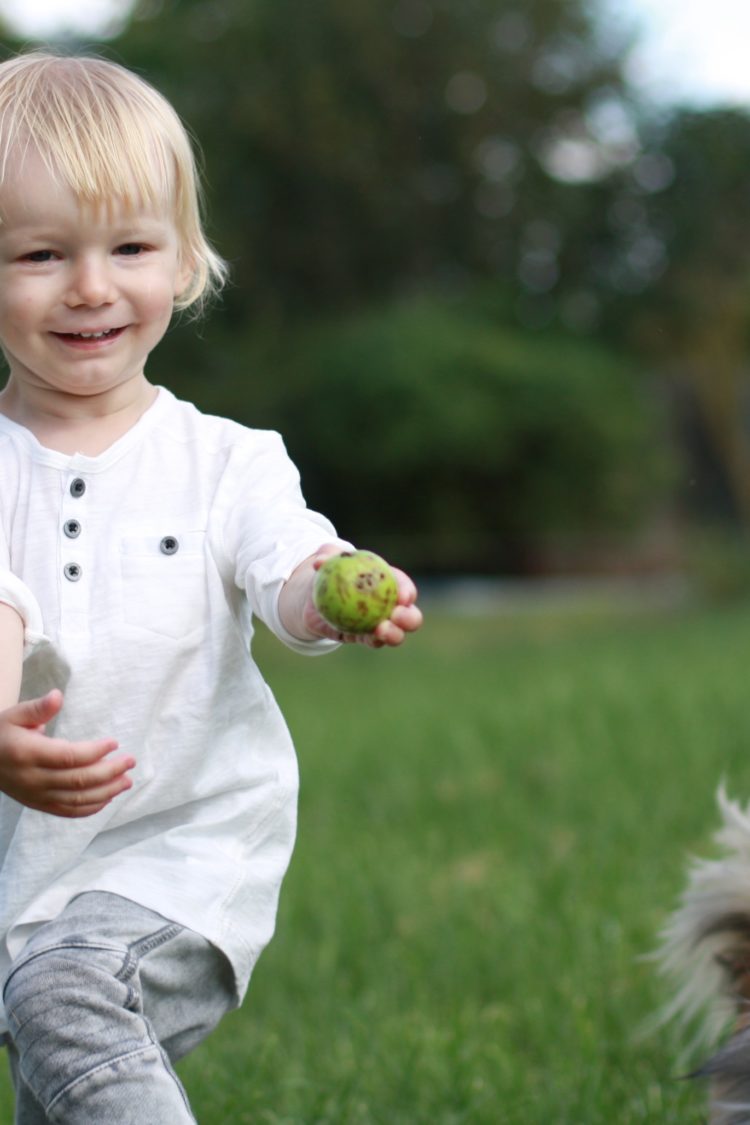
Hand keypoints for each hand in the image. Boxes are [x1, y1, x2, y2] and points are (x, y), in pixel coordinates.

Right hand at [0, 690, 134, 817]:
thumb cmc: (1, 734)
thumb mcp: (14, 715)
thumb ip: (38, 708)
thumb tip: (58, 696)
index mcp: (27, 753)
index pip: (68, 757)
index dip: (94, 752)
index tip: (114, 743)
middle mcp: (33, 779)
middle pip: (78, 780)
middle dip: (109, 772)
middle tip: (130, 761)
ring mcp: (36, 796)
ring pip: (77, 800)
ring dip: (106, 792)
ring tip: (127, 781)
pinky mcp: (39, 805)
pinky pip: (68, 811)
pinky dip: (90, 808)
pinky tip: (108, 798)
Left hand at [306, 546, 423, 648]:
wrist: (314, 597)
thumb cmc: (328, 571)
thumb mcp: (327, 558)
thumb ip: (326, 554)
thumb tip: (319, 562)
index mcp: (388, 581)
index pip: (403, 586)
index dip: (407, 591)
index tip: (402, 597)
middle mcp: (390, 605)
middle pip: (410, 614)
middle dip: (410, 617)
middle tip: (396, 616)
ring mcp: (380, 624)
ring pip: (396, 633)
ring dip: (394, 634)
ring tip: (382, 630)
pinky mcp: (365, 637)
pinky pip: (373, 641)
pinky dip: (373, 640)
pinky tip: (369, 637)